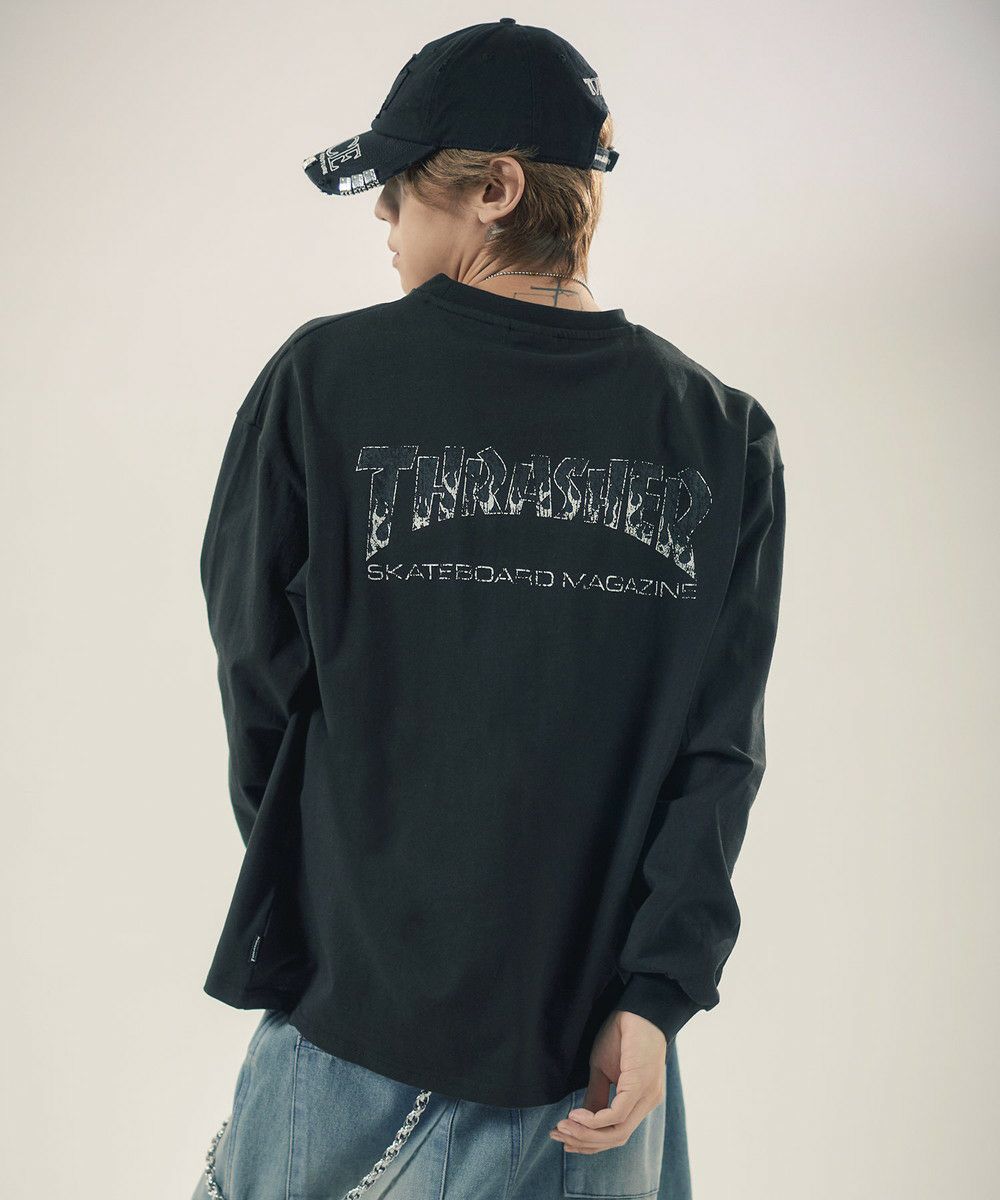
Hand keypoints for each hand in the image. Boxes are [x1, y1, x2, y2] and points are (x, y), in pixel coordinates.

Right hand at [549, 1009, 666, 1153]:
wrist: (636, 1009)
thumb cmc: (621, 1035)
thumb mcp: (603, 1070)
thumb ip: (597, 1096)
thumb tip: (582, 1120)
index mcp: (640, 1102)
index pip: (616, 1135)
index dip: (590, 1143)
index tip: (565, 1141)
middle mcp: (647, 1104)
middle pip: (616, 1139)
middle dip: (585, 1141)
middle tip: (558, 1135)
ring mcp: (647, 1097)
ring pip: (618, 1131)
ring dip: (587, 1134)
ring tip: (564, 1127)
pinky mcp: (641, 1086)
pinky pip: (618, 1114)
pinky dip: (595, 1120)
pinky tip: (576, 1115)